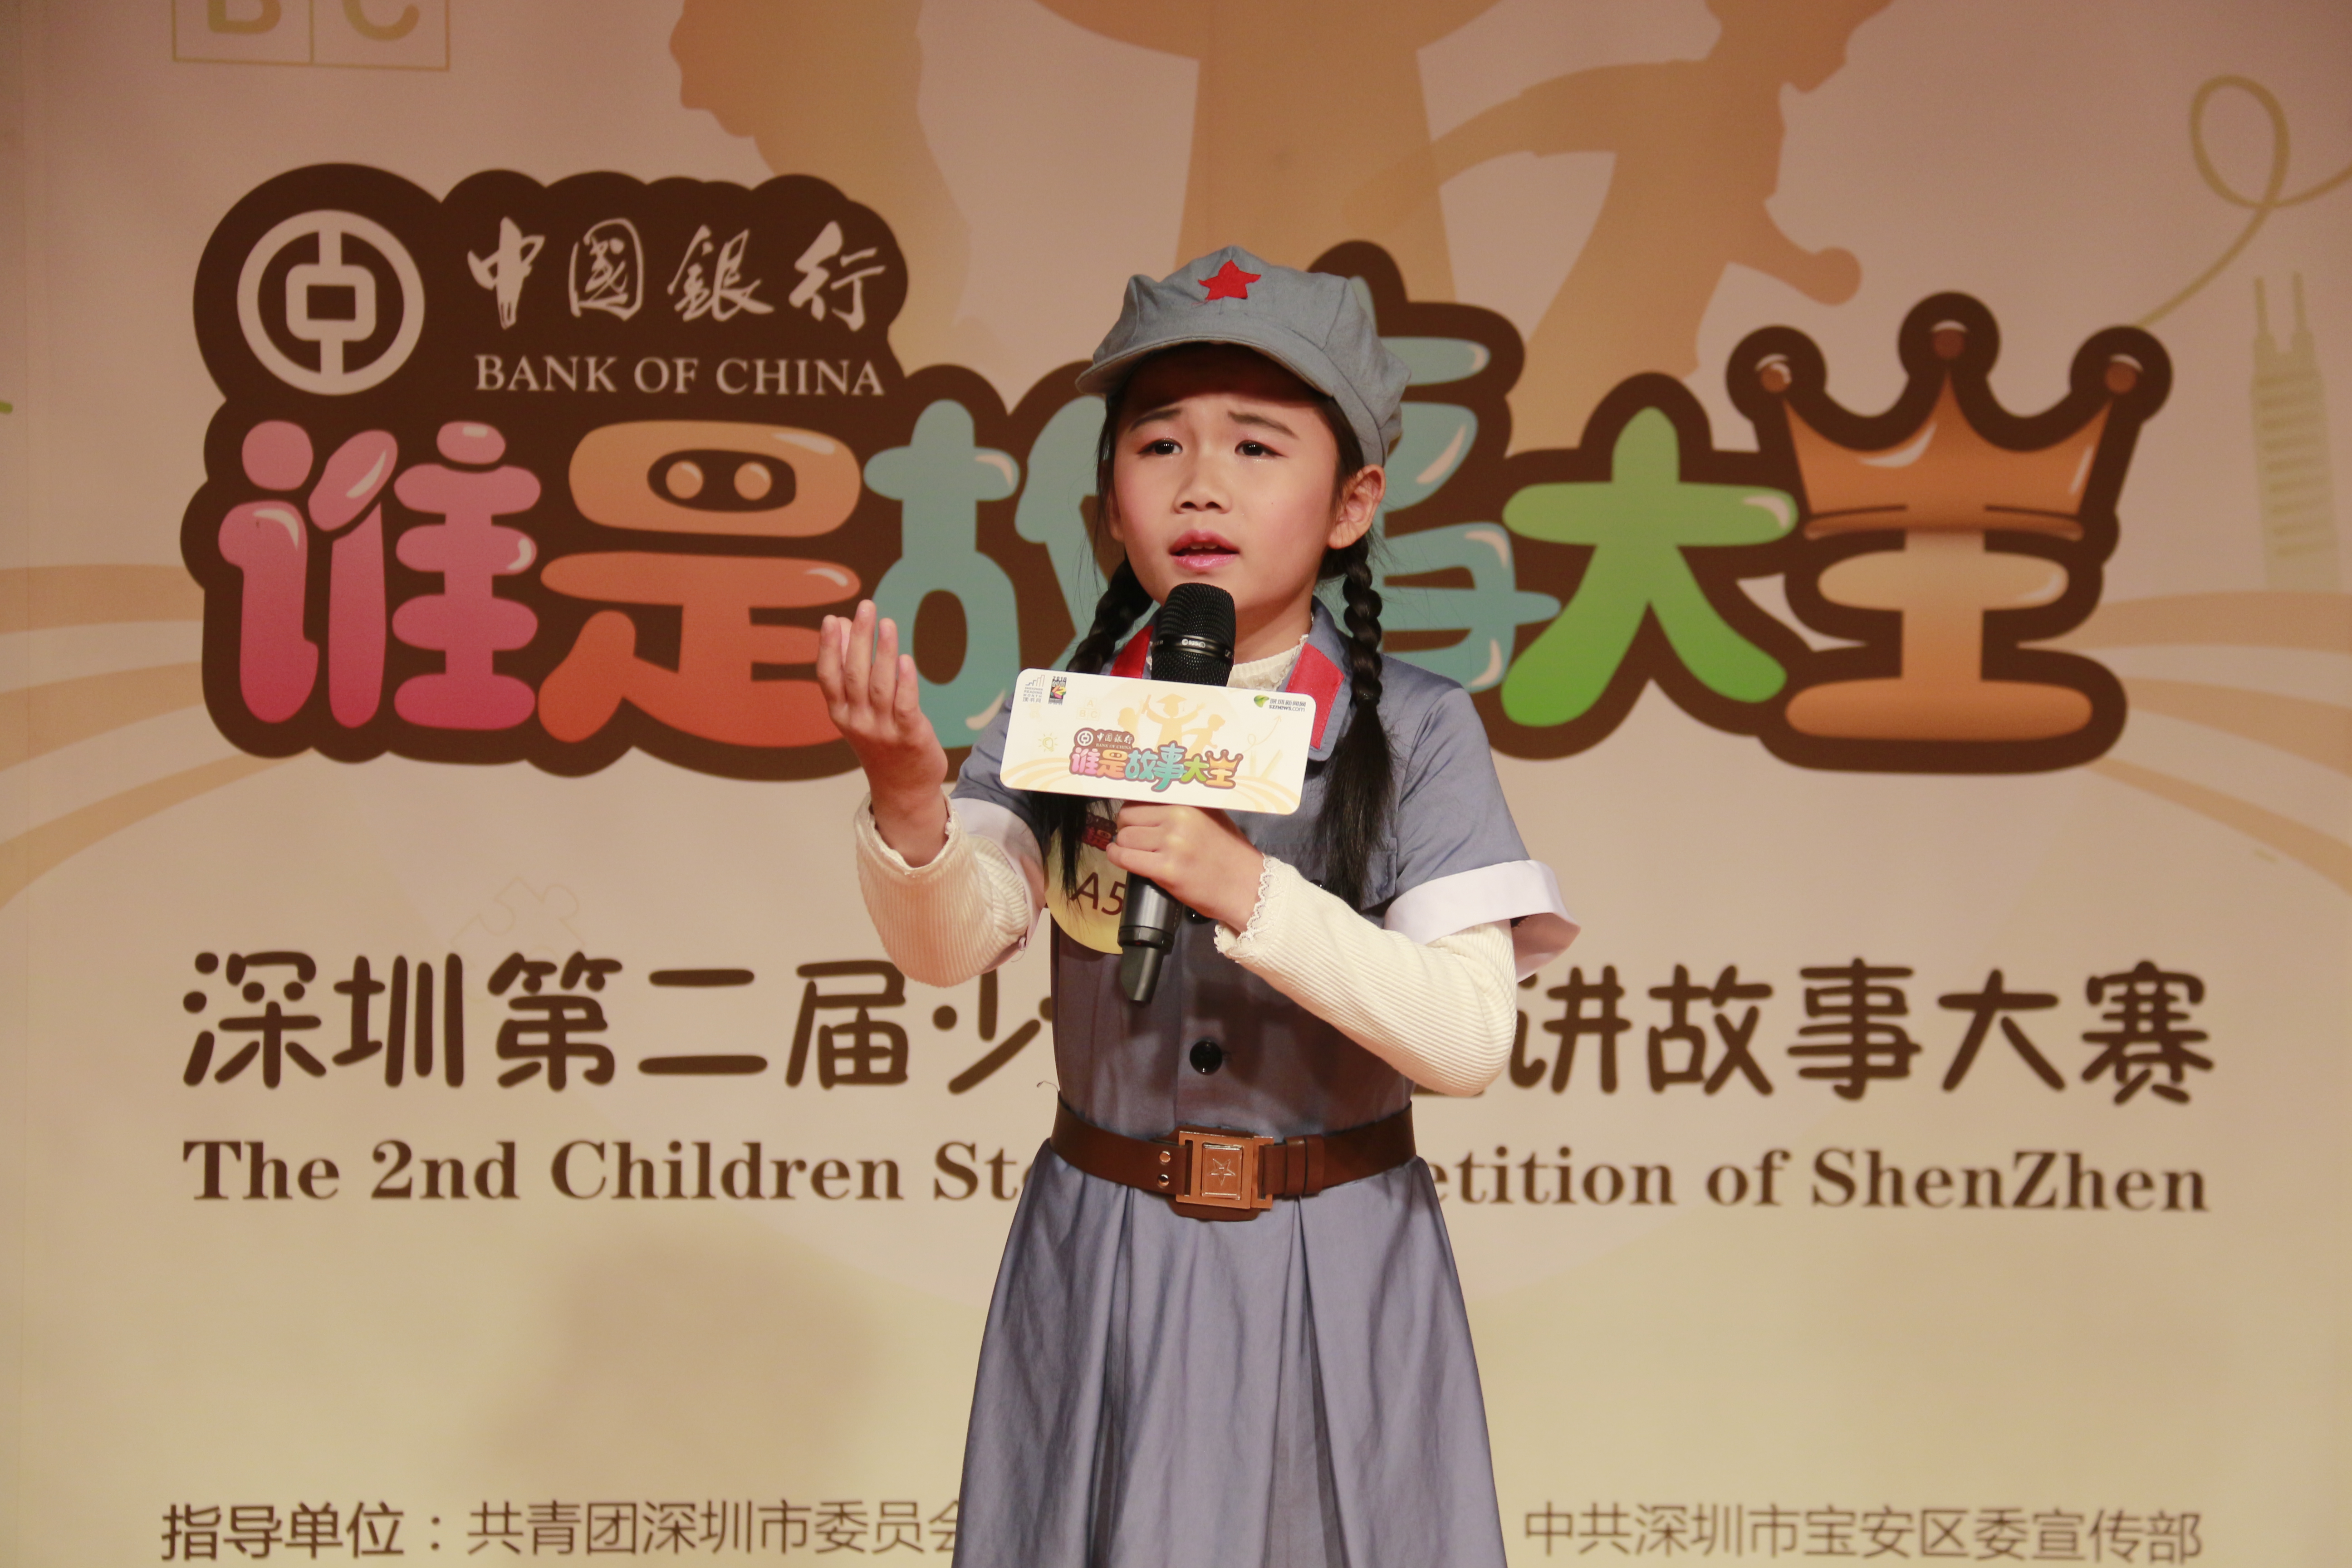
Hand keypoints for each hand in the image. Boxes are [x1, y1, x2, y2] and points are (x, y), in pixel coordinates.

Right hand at [815, 601, 948, 864]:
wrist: (903, 788)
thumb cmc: (881, 740)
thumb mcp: (857, 711)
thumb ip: (850, 671)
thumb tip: (843, 626)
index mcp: (841, 713)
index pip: (829, 676)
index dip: (829, 647)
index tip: (832, 619)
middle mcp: (857, 721)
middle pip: (854, 674)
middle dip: (859, 638)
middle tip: (866, 607)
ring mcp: (883, 730)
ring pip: (880, 686)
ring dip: (883, 652)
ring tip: (887, 623)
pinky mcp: (910, 736)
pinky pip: (906, 705)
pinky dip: (905, 681)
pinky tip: (905, 659)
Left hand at [1103, 804, 1265, 930]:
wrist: (1247, 886)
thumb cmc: (1230, 854)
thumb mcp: (1211, 817)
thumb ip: (1183, 807)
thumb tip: (1150, 801)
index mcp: (1188, 803)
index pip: (1141, 798)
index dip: (1133, 811)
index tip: (1132, 819)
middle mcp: (1179, 818)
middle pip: (1128, 816)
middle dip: (1125, 827)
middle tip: (1132, 838)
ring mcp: (1172, 844)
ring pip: (1125, 838)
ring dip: (1122, 845)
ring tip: (1128, 850)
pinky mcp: (1167, 870)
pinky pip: (1126, 858)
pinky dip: (1117, 858)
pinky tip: (1119, 858)